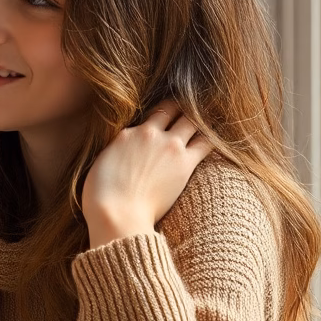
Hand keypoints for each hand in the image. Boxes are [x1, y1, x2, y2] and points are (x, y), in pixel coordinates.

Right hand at [81, 99, 213, 249]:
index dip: (162, 114)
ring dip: (200, 119)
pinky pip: (206, 142)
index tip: (168, 114)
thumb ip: (116, 152)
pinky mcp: (185, 163)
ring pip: (192, 120)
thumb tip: (122, 154)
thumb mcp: (101, 164)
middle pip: (173, 108)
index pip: (150, 116)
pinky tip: (219, 137)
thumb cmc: (101, 197)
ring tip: (210, 120)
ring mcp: (169, 146)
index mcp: (127, 133)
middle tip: (193, 109)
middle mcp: (149, 133)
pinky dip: (213, 137)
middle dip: (183, 107)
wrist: (117, 213)